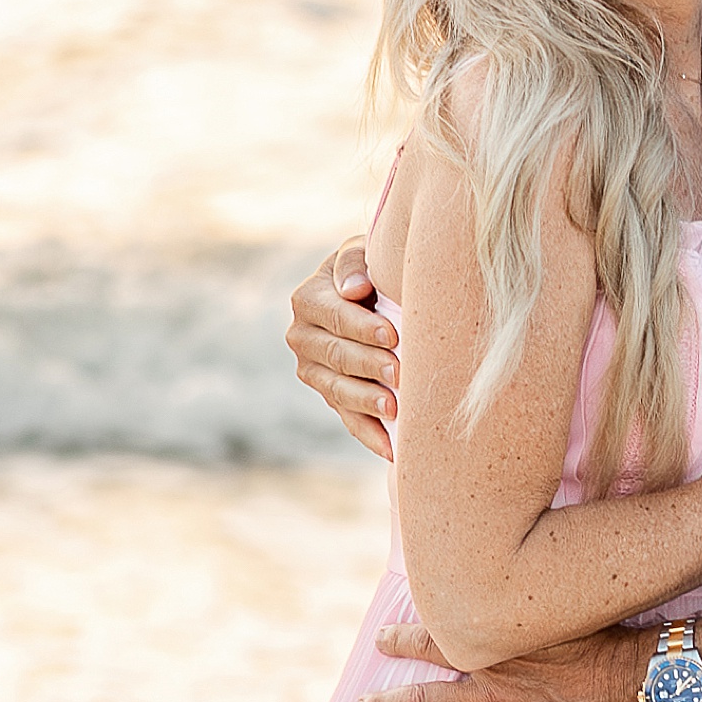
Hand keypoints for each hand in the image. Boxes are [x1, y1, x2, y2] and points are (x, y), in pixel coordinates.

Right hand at [286, 241, 397, 461]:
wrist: (370, 292)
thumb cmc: (372, 268)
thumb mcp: (362, 251)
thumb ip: (355, 261)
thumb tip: (353, 289)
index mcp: (308, 299)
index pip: (335, 316)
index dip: (362, 327)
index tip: (392, 334)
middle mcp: (302, 337)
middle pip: (336, 356)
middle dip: (369, 366)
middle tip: (399, 373)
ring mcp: (313, 371)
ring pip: (338, 390)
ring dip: (367, 401)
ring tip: (395, 408)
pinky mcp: (329, 395)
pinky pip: (347, 418)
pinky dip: (370, 434)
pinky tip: (392, 450)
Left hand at [355, 620, 649, 701]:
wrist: (644, 688)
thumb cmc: (607, 645)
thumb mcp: (556, 615)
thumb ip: (520, 613)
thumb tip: (495, 594)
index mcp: (494, 654)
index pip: (432, 644)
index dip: (401, 642)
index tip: (381, 642)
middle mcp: (489, 695)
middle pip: (419, 701)